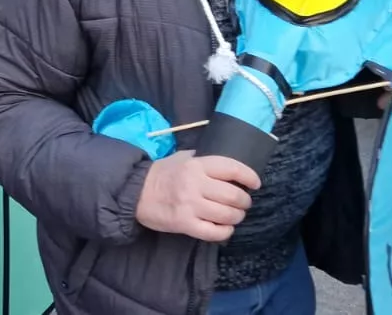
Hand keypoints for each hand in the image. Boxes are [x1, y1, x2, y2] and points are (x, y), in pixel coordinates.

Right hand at [135, 150, 259, 242]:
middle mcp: (195, 185)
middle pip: (233, 195)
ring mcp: (190, 206)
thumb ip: (205, 160)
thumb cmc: (163, 173)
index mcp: (196, 165)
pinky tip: (225, 229)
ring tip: (236, 216)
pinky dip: (225, 232)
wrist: (136, 193)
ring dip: (237, 217)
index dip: (249, 176)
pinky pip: (214, 232)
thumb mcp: (183, 158)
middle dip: (244, 201)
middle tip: (244, 203)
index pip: (232, 168)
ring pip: (227, 215)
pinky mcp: (184, 224)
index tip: (256, 183)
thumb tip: (229, 167)